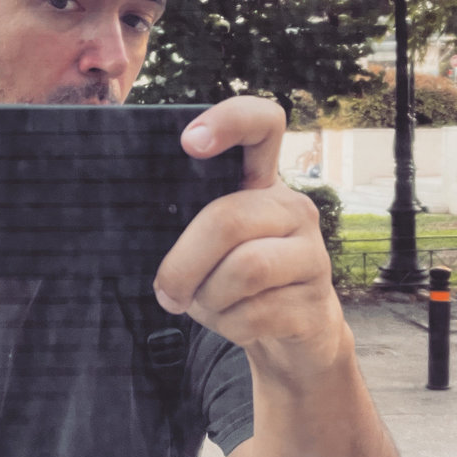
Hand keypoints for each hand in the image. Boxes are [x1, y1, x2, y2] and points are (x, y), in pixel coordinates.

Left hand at [153, 97, 344, 381]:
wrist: (289, 336)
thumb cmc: (231, 280)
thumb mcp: (206, 248)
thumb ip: (184, 229)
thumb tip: (140, 234)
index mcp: (259, 184)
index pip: (262, 124)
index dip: (229, 121)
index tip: (189, 142)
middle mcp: (292, 208)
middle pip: (227, 220)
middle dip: (183, 264)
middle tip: (166, 292)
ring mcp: (312, 253)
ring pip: (245, 269)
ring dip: (209, 297)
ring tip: (208, 304)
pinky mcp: (316, 302)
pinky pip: (257, 314)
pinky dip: (230, 326)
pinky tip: (236, 322)